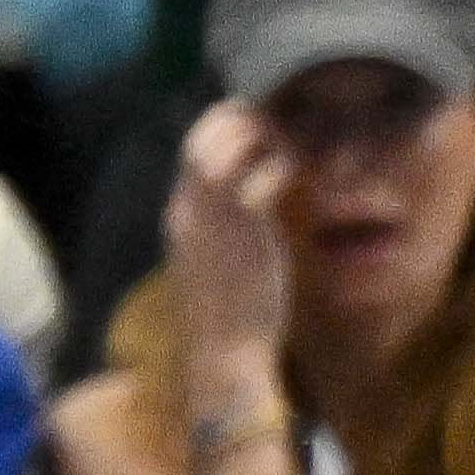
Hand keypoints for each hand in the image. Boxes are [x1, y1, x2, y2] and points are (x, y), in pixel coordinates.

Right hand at [158, 102, 297, 383]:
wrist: (223, 353)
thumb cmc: (225, 313)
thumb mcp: (211, 261)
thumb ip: (220, 227)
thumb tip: (244, 205)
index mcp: (180, 214)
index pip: (191, 149)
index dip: (222, 128)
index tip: (254, 127)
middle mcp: (190, 207)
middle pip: (203, 136)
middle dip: (240, 121)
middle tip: (276, 126)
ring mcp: (213, 216)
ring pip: (226, 146)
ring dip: (260, 137)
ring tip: (286, 148)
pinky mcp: (243, 230)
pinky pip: (260, 177)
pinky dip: (279, 166)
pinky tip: (295, 176)